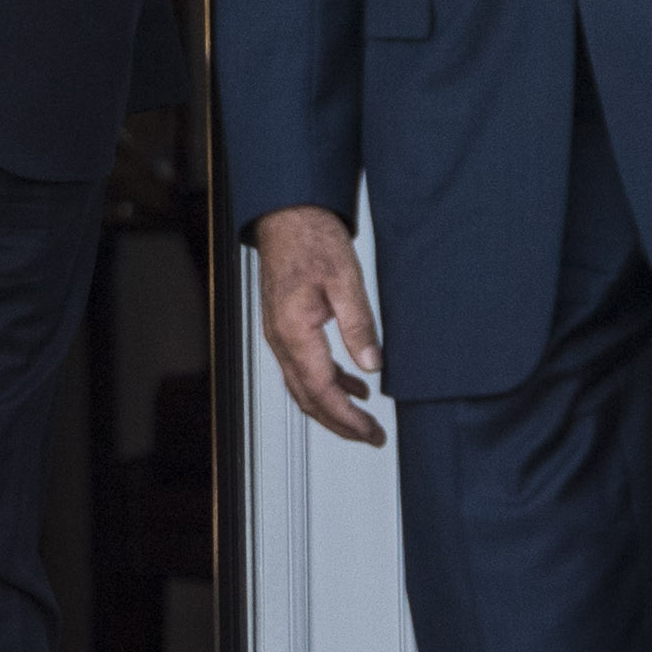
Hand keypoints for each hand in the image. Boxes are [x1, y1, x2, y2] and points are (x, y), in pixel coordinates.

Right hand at [252, 205, 386, 446]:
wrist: (287, 214)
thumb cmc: (312, 239)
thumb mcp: (346, 279)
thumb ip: (358, 326)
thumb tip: (372, 366)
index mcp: (294, 331)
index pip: (321, 390)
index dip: (347, 418)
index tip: (371, 433)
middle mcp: (280, 338)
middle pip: (307, 397)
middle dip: (339, 423)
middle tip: (370, 436)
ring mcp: (279, 333)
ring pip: (302, 386)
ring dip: (332, 406)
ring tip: (365, 417)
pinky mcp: (284, 325)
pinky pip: (301, 366)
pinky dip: (326, 382)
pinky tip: (352, 382)